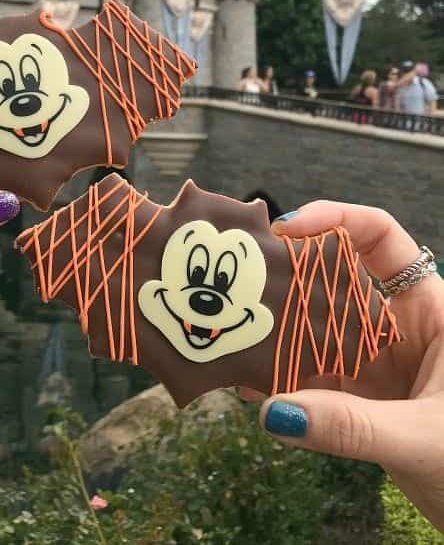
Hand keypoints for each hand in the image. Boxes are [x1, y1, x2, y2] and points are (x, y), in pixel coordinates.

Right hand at [255, 202, 443, 531]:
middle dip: (287, 275)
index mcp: (429, 308)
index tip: (285, 230)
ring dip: (277, 332)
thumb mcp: (424, 438)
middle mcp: (397, 323)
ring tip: (233, 333)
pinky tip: (249, 388)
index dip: (334, 218)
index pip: (380, 237)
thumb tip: (276, 412)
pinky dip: (282, 380)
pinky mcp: (361, 395)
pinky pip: (313, 375)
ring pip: (317, 328)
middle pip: (335, 277)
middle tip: (240, 280)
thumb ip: (353, 426)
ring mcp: (376, 359)